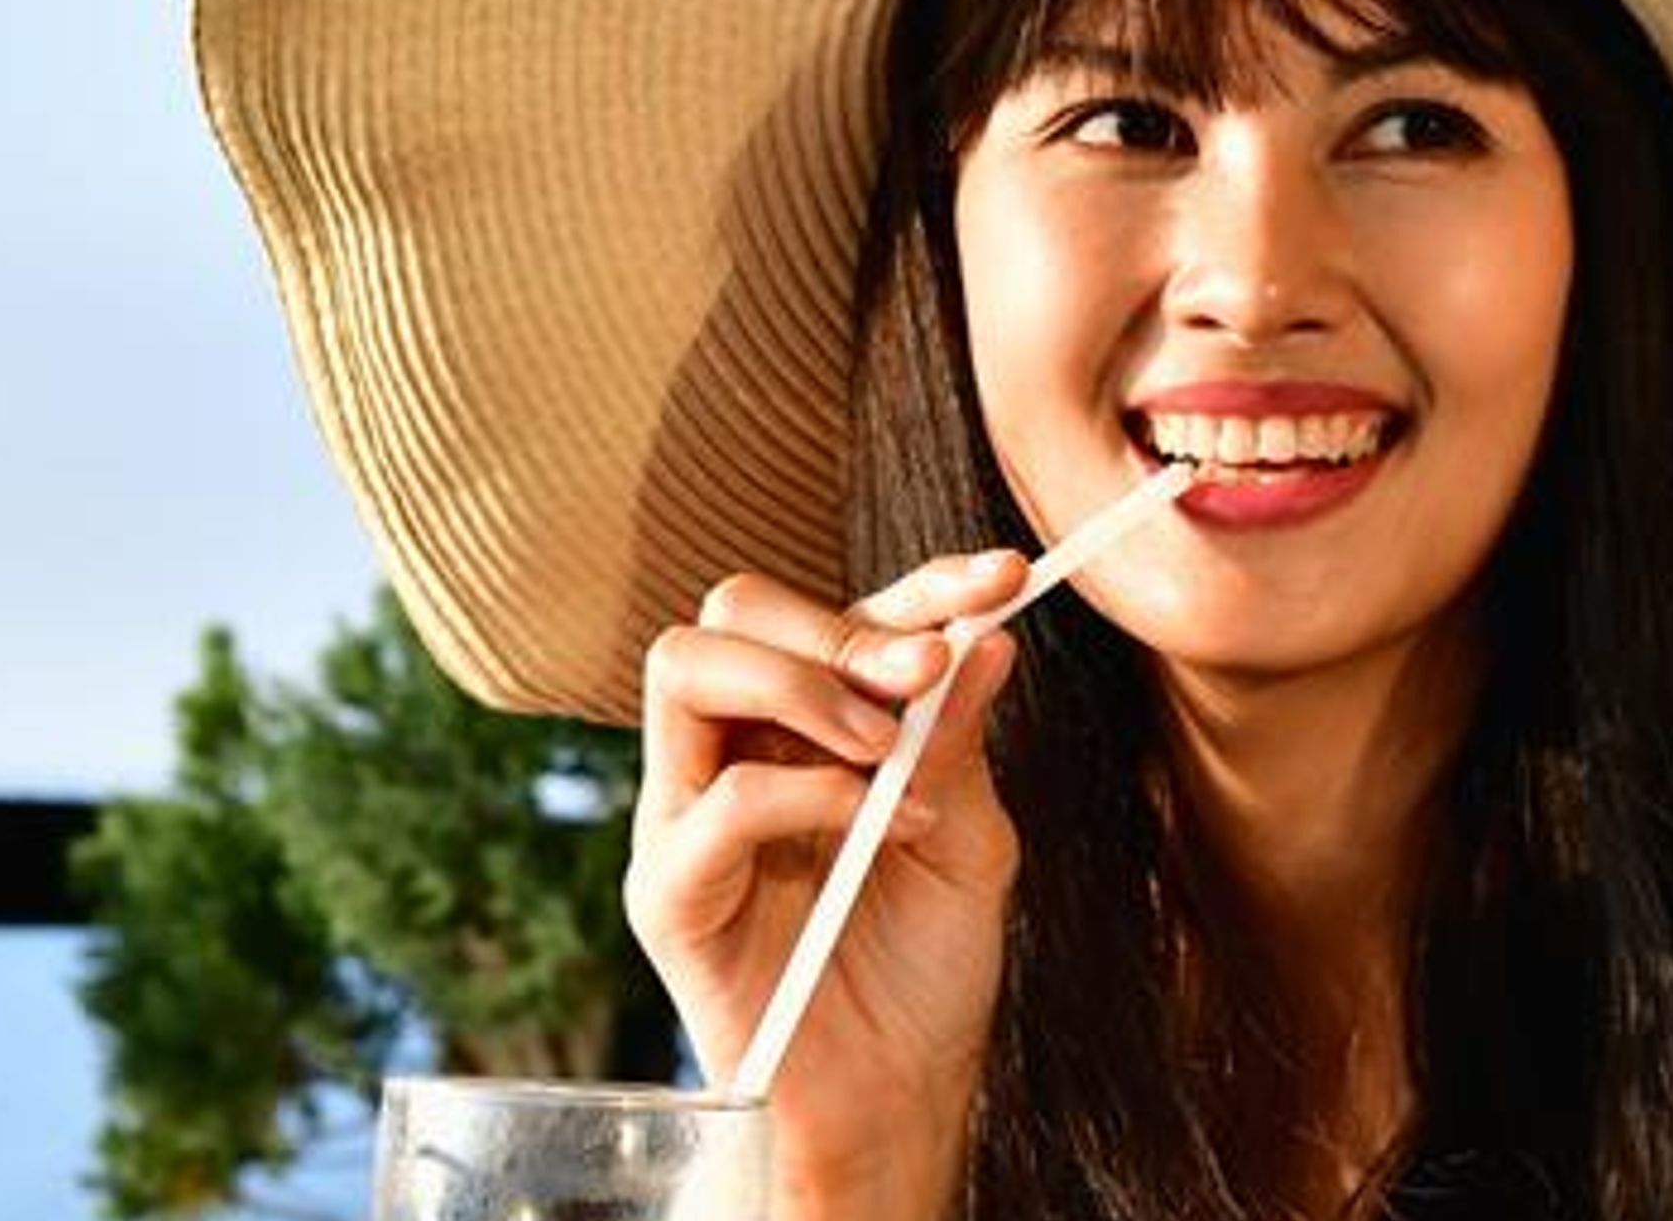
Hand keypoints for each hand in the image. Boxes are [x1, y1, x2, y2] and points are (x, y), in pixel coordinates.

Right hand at [627, 550, 1029, 1219]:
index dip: (919, 585)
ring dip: (804, 683)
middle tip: (926, 671)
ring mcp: (687, 815)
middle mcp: (731, 752)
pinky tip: (877, 822)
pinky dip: (806, 791)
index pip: (838, 616)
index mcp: (805, 727)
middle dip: (841, 623)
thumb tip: (986, 637)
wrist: (897, 1096)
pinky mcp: (667, 890)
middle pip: (733, 610)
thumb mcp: (969, 838)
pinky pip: (716, 799)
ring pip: (686, 666)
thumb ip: (960, 742)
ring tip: (889, 744)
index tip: (1005, 577)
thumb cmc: (926, 969)